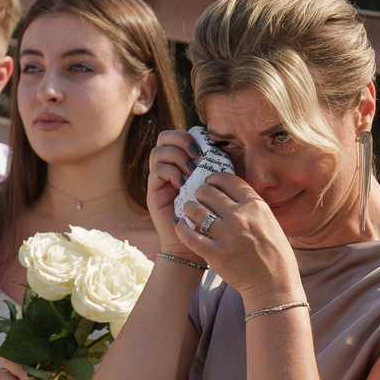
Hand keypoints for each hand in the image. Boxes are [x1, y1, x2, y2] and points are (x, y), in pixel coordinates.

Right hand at [145, 129, 204, 260]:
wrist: (193, 243)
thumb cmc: (208, 215)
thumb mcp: (216, 188)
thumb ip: (217, 169)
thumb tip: (226, 147)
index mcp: (182, 162)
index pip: (178, 135)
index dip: (190, 136)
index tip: (205, 148)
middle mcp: (168, 166)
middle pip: (164, 137)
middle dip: (181, 140)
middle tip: (196, 155)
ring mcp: (159, 178)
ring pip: (158, 151)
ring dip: (177, 157)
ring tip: (190, 173)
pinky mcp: (153, 191)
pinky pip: (157, 170)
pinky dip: (171, 172)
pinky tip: (182, 185)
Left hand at [178, 167, 302, 306]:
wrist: (274, 284)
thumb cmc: (274, 252)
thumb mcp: (270, 221)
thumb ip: (251, 205)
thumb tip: (230, 190)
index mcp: (256, 206)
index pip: (227, 179)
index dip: (214, 178)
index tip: (210, 183)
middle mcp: (241, 217)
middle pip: (208, 192)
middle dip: (199, 193)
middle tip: (198, 198)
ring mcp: (227, 236)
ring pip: (195, 210)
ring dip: (189, 208)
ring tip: (189, 211)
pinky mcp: (215, 254)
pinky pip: (189, 235)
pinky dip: (181, 228)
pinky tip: (180, 225)